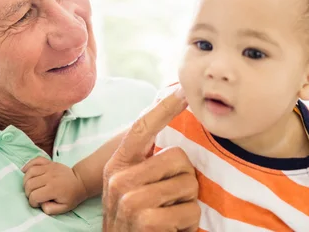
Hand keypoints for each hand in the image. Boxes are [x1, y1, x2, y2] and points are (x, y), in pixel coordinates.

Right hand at [22, 157, 87, 214]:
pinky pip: (35, 160)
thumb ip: (50, 209)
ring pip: (30, 172)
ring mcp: (49, 168)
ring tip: (31, 186)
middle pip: (29, 184)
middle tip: (35, 195)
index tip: (39, 203)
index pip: (34, 196)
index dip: (33, 202)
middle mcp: (49, 177)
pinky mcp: (49, 162)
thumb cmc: (71, 196)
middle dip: (28, 193)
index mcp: (53, 189)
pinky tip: (26, 171)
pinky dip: (29, 165)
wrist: (80, 181)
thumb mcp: (64, 207)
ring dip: (26, 180)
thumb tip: (40, 204)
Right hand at [102, 88, 200, 230]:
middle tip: (171, 201)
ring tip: (170, 217)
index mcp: (117, 165)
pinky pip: (191, 211)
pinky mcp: (146, 220)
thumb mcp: (130, 189)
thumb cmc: (131, 222)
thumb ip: (144, 164)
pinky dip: (188, 225)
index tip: (183, 91)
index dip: (163, 108)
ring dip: (187, 206)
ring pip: (189, 185)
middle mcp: (119, 178)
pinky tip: (171, 231)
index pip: (141, 128)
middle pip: (179, 158)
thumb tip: (171, 136)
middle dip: (185, 181)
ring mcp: (131, 199)